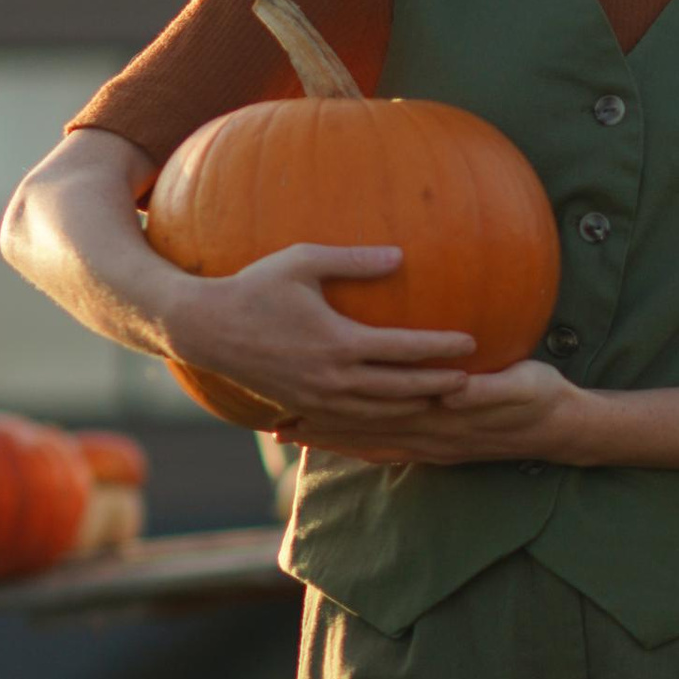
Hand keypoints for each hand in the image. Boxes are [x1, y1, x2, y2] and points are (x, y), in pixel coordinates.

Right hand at [160, 244, 474, 431]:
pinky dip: (382, 421)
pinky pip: (353, 422)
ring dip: (415, 407)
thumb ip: (353, 260)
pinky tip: (399, 415)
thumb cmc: (254, 286)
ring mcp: (319, 399)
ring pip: (381, 412)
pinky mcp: (305, 409)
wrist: (204, 329)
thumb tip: (400, 256)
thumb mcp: (302, 261)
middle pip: (401, 388)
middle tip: (474, 380)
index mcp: (339, 343)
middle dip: (439, 385)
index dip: (440, 347)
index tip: (472, 341)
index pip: (403, 349)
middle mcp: (333, 379)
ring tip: (444, 399)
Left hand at [279, 357, 592, 467]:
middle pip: (362, 435)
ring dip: (331, 442)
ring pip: (370, 445)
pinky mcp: (440, 449)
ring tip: (291, 438)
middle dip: (318, 430)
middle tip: (274, 427)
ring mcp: (432, 447)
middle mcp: (428, 438)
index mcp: (440, 418)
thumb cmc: (539, 396)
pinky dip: (360, 449)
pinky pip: (390, 451)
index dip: (336, 413)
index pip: (376, 416)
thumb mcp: (517, 387)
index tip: (299, 405)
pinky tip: (341, 447)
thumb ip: (485, 390)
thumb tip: (455, 389)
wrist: (560, 427)